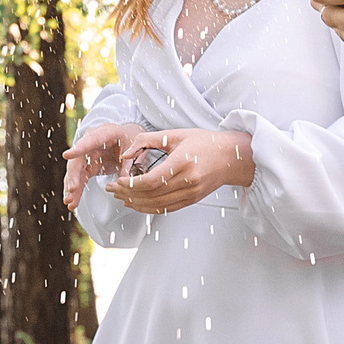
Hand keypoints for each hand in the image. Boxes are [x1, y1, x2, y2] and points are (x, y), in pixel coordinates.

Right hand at [62, 121, 146, 209]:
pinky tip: (72, 202)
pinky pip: (79, 178)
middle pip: (78, 158)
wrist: (127, 137)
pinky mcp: (86, 165)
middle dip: (74, 175)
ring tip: (69, 202)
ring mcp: (86, 153)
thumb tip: (124, 179)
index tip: (66, 155)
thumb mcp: (136, 147)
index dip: (79, 148)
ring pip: (75, 171)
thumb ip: (129, 163)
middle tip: (72, 189)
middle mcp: (91, 141)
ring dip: (71, 187)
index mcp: (106, 132)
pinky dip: (76, 190)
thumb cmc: (131, 139)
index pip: (91, 140)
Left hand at [108, 128, 257, 214]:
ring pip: (157, 205)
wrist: (232, 157)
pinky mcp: (192, 200)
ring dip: (135, 203)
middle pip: (152, 194)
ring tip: (120, 196)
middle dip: (127, 194)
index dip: (132, 184)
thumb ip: (148, 141)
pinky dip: (148, 208)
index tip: (117, 181)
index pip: (153, 180)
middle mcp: (188, 181)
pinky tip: (135, 203)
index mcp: (184, 162)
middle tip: (111, 189)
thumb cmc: (205, 142)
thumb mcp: (176, 134)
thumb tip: (125, 154)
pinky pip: (166, 209)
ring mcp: (191, 193)